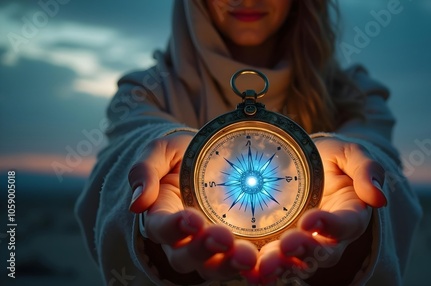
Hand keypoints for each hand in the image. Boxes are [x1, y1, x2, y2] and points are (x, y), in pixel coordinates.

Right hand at [128, 131, 257, 280]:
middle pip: (188, 257)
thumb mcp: (162, 151)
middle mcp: (184, 239)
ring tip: (249, 256)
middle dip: (205, 251)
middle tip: (224, 239)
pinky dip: (258, 266)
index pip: (162, 228)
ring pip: (216, 266)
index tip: (191, 218)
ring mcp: (212, 246)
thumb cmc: (182, 155)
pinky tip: (274, 262)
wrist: (209, 158)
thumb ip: (146, 170)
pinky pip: (246, 262)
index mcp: (163, 215)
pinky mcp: (237, 245)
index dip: (174, 227)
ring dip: (231, 264)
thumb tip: (138, 202)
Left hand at [250, 136, 386, 282]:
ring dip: (281, 265)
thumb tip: (379, 198)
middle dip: (303, 252)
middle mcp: (330, 236)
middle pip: (321, 253)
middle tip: (286, 246)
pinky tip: (248, 270)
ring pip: (297, 262)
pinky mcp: (281, 241)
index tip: (310, 220)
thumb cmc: (334, 158)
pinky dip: (262, 267)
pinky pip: (274, 259)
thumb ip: (366, 170)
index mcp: (350, 215)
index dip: (329, 225)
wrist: (311, 162)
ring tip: (264, 266)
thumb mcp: (352, 154)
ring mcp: (305, 241)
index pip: (344, 225)